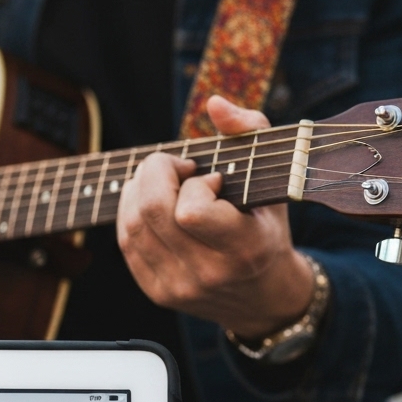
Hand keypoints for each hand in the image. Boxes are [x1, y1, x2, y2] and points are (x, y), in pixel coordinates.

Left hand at [117, 95, 313, 339]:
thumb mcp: (274, 181)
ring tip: (163, 181)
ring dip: (139, 189)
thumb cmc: (266, 228)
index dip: (194, 185)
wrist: (264, 298)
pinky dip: (131, 212)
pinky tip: (150, 203)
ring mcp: (179, 287)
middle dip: (156, 173)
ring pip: (132, 225)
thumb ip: (251, 132)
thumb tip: (214, 104)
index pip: (191, 212)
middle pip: (152, 212)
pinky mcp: (157, 292)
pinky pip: (126, 242)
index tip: (212, 180)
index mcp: (245, 249)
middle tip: (176, 167)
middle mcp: (208, 273)